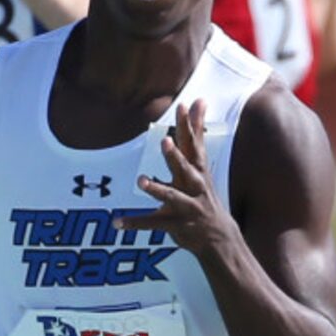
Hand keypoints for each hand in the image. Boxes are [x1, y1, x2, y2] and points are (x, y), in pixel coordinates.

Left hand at [131, 101, 233, 257]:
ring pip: (170, 196)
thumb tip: (200, 100)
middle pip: (185, 168)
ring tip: (142, 180)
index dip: (190, 124)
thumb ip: (196, 134)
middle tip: (165, 140)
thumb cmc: (204, 193)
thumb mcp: (201, 164)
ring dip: (157, 188)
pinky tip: (118, 221)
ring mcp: (185, 206)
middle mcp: (193, 186)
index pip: (194, 144)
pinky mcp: (175, 224)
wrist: (218, 235)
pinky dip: (135, 222)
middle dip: (175, 156)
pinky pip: (153, 224)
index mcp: (197, 171)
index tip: (184, 105)